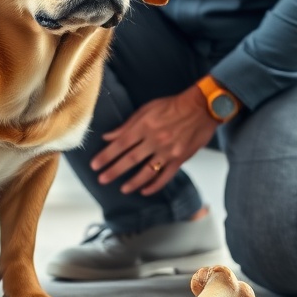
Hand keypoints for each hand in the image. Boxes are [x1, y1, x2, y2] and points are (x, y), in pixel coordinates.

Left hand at [91, 85, 217, 195]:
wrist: (202, 108)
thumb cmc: (172, 105)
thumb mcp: (147, 109)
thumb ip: (127, 124)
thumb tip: (108, 136)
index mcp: (144, 126)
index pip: (121, 144)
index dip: (106, 155)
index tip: (95, 164)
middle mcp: (155, 140)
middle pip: (130, 159)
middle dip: (114, 171)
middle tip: (101, 179)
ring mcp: (168, 151)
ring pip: (147, 171)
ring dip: (133, 182)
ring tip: (122, 189)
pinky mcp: (180, 159)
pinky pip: (165, 176)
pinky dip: (154, 185)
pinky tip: (144, 191)